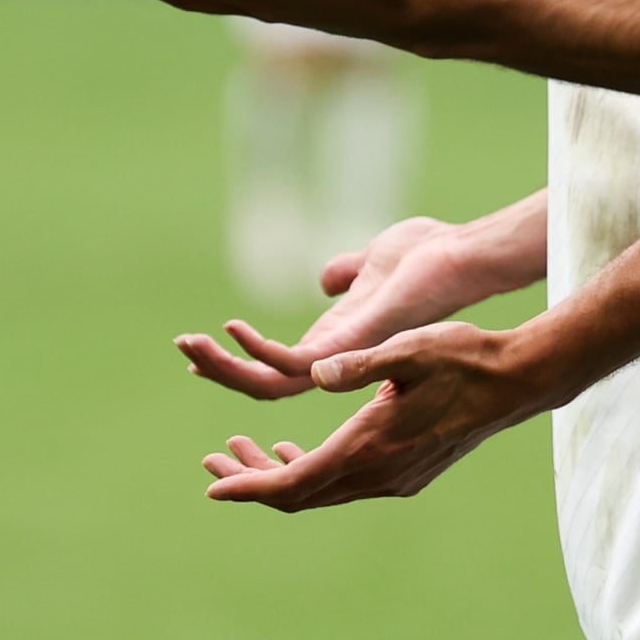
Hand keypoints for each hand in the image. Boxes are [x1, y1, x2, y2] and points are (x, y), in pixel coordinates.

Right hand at [178, 213, 482, 401]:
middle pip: (263, 384)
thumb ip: (346, 272)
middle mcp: (334, 358)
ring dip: (224, 367)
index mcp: (335, 340)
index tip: (201, 347)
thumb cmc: (424, 256)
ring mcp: (342, 358)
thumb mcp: (371, 259)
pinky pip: (291, 364)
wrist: (457, 256)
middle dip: (218, 370)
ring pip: (268, 384)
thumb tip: (327, 278)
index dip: (237, 362)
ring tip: (189, 343)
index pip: (275, 368)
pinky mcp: (350, 348)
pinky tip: (230, 328)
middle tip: (182, 347)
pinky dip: (257, 350)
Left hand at [198, 321, 566, 508]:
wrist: (514, 383)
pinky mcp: (405, 473)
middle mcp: (379, 473)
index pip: (295, 481)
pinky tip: (295, 449)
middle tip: (212, 461)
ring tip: (238, 448)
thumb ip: (358, 363)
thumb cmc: (463, 357)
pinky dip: (310, 470)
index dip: (248, 485)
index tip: (212, 485)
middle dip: (251, 480)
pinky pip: (343, 483)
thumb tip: (313, 374)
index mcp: (370, 446)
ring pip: (320, 490)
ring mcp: (394, 479)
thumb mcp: (408, 349)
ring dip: (277, 473)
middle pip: (299, 494)